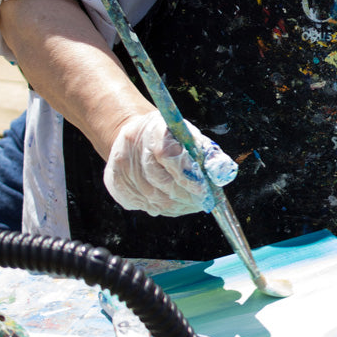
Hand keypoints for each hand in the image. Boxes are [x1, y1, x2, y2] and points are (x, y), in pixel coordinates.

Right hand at [103, 110, 238, 216]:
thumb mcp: (190, 136)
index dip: (187, 176)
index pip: (168, 155)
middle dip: (184, 196)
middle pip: (160, 180)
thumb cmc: (170, 137)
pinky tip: (169, 206)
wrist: (135, 133)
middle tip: (201, 204)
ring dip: (174, 206)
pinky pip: (138, 203)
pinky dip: (157, 208)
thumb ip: (207, 153)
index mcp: (155, 128)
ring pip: (150, 196)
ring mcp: (121, 164)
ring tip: (189, 206)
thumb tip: (223, 172)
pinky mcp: (114, 180)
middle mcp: (133, 145)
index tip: (203, 190)